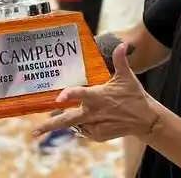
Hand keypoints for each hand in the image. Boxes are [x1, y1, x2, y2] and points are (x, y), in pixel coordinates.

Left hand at [31, 43, 160, 142]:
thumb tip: (123, 43)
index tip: (58, 97)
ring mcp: (95, 126)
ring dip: (71, 120)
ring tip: (74, 113)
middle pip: (68, 120)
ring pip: (74, 124)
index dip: (69, 95)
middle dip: (49, 126)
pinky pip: (84, 131)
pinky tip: (89, 119)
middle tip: (34, 132)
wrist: (145, 119)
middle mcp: (93, 113)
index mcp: (98, 97)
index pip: (80, 94)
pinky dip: (82, 126)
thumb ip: (121, 60)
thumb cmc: (134, 95)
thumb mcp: (127, 77)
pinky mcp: (99, 136)